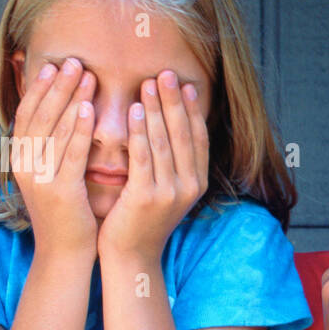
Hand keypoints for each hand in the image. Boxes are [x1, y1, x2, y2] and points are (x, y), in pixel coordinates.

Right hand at [11, 57, 97, 259]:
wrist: (65, 254)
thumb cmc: (67, 214)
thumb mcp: (54, 177)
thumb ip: (54, 149)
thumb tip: (64, 117)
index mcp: (21, 160)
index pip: (27, 115)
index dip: (40, 89)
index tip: (54, 65)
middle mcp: (25, 166)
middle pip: (39, 115)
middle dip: (57, 86)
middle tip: (73, 60)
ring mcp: (39, 178)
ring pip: (54, 129)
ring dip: (70, 98)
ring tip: (85, 74)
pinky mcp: (59, 191)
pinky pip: (70, 153)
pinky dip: (79, 129)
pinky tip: (90, 110)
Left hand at [97, 70, 208, 263]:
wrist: (130, 256)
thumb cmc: (141, 220)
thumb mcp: (165, 189)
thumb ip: (171, 162)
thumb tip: (169, 125)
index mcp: (197, 183)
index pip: (198, 138)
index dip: (191, 109)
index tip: (184, 84)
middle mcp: (189, 186)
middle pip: (183, 134)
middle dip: (174, 101)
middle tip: (166, 73)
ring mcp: (170, 193)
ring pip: (164, 141)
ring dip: (156, 108)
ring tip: (149, 83)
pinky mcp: (146, 197)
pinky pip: (144, 156)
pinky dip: (140, 131)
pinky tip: (135, 111)